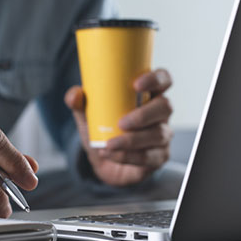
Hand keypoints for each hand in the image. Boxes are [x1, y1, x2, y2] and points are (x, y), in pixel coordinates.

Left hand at [65, 69, 173, 186]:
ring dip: (133, 140)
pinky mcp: (160, 156)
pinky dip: (128, 156)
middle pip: (165, 106)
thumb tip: (75, 94)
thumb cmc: (102, 131)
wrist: (103, 162)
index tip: (136, 85)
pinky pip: (150, 156)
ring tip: (110, 143)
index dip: (155, 79)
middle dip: (144, 115)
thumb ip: (80, 103)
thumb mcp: (88, 116)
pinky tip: (112, 154)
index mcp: (148, 94)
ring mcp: (163, 134)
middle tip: (121, 122)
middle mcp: (160, 112)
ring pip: (159, 134)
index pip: (163, 79)